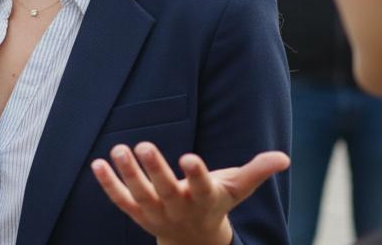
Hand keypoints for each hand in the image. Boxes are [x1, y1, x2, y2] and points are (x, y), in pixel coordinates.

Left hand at [91, 142, 289, 244]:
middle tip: (143, 145)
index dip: (197, 173)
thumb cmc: (215, 202)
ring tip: (118, 149)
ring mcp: (157, 212)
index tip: (188, 157)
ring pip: (141, 194)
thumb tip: (284, 158)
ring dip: (128, 173)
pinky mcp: (138, 213)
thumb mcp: (237, 188)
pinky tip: (97, 164)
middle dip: (155, 169)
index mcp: (205, 198)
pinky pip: (121, 199)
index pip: (202, 186)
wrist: (194, 239)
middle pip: (166, 189)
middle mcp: (180, 207)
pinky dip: (108, 184)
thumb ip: (257, 171)